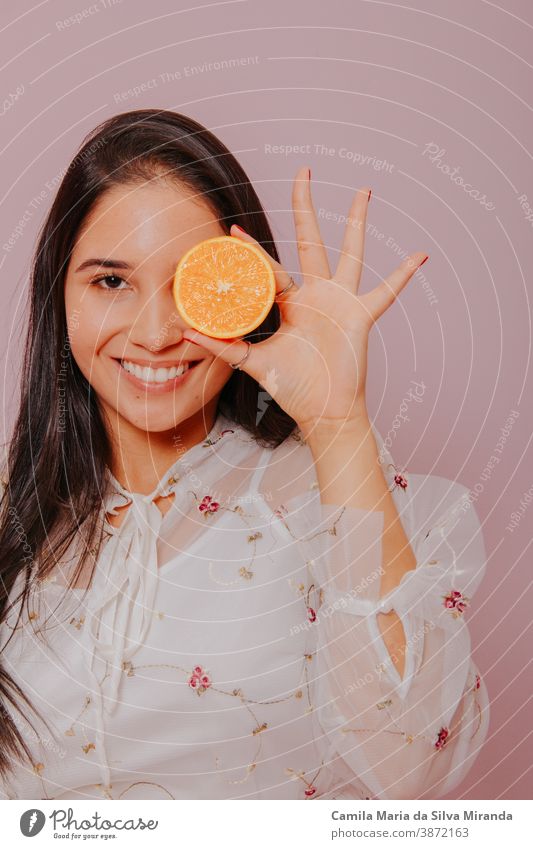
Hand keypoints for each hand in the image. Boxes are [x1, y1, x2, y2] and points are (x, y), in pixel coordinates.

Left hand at [182, 167, 427, 440]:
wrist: (323, 411)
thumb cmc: (294, 387)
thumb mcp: (254, 363)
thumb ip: (225, 348)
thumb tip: (188, 334)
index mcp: (290, 303)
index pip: (269, 267)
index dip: (252, 250)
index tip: (232, 229)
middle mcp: (316, 294)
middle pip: (310, 240)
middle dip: (304, 207)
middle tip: (302, 171)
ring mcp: (341, 302)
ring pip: (350, 254)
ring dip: (356, 223)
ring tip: (363, 192)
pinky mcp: (361, 316)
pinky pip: (385, 293)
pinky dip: (402, 275)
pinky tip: (419, 255)